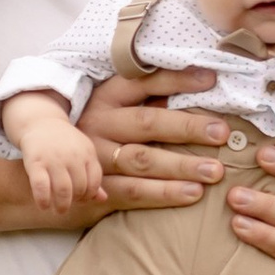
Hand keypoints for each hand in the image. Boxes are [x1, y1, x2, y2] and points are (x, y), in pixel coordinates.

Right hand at [1, 94, 102, 218]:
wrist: (41, 122)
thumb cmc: (65, 143)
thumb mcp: (83, 154)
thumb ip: (92, 175)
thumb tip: (103, 199)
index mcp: (88, 153)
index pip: (94, 182)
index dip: (89, 195)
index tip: (80, 198)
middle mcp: (73, 156)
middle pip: (80, 188)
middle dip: (75, 200)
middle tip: (68, 204)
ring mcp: (54, 159)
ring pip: (63, 190)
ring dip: (62, 205)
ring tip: (59, 210)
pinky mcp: (36, 162)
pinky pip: (41, 187)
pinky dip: (43, 200)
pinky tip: (43, 206)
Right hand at [73, 59, 230, 210]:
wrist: (53, 172)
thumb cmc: (100, 135)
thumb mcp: (116, 111)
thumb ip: (149, 101)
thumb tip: (203, 88)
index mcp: (106, 97)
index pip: (143, 83)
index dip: (176, 80)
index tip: (211, 79)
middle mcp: (99, 124)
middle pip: (147, 123)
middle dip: (187, 127)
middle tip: (222, 134)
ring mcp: (96, 157)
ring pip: (143, 160)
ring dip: (182, 165)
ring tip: (215, 171)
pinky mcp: (97, 188)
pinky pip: (133, 191)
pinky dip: (164, 193)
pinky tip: (192, 194)